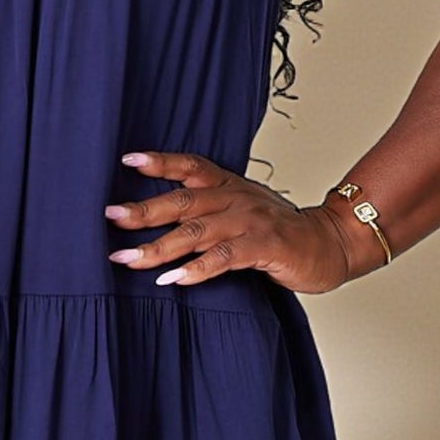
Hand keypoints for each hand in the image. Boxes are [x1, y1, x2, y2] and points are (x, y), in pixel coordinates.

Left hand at [105, 149, 356, 296]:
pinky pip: (224, 257)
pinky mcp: (264, 247)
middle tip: (110, 217)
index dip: (160, 162)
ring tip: (128, 259)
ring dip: (159, 247)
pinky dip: (197, 269)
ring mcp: (249, 222)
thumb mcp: (243, 209)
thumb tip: (162, 222)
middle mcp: (235, 199)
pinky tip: (174, 279)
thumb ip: (209, 211)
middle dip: (143, 210)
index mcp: (228, 186)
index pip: (190, 166)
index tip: (127, 160)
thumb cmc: (279, 231)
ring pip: (196, 232)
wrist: (328, 243)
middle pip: (182, 201)